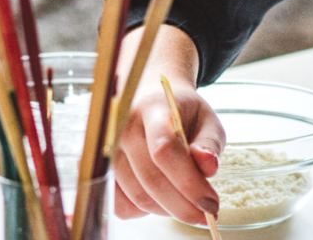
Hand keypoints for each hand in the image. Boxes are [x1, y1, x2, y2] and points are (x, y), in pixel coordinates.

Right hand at [112, 25, 225, 224]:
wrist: (151, 100)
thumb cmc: (182, 112)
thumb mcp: (206, 119)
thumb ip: (210, 143)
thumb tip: (208, 166)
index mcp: (153, 108)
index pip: (164, 149)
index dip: (189, 182)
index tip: (211, 202)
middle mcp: (122, 128)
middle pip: (151, 179)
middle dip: (183, 205)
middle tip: (207, 213)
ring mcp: (107, 151)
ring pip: (138, 197)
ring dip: (168, 208)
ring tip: (188, 200)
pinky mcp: (101, 172)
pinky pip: (122, 206)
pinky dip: (147, 210)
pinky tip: (164, 196)